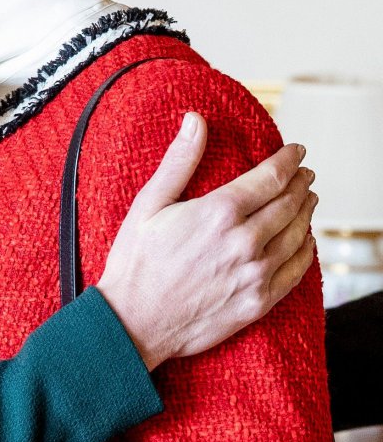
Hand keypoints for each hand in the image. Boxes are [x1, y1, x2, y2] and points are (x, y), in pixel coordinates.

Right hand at [98, 114, 315, 370]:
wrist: (134, 321)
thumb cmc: (135, 261)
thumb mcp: (149, 203)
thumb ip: (179, 160)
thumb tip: (195, 120)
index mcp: (218, 212)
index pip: (271, 177)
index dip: (289, 160)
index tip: (296, 151)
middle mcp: (244, 241)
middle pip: (290, 203)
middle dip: (301, 183)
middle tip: (305, 173)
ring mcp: (255, 274)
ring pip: (298, 234)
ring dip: (307, 212)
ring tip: (307, 200)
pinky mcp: (259, 301)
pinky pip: (296, 270)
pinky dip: (305, 250)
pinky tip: (303, 241)